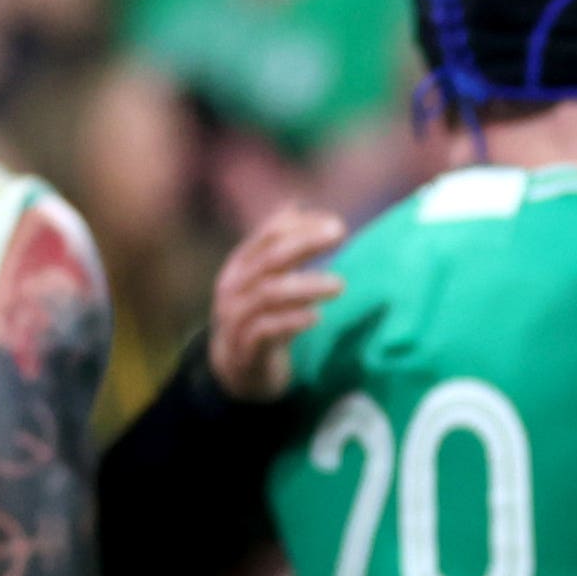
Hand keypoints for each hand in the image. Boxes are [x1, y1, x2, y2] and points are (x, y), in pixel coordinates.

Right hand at [207, 207, 346, 401]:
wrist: (235, 371)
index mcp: (242, 265)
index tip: (335, 224)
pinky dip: (292, 321)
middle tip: (340, 234)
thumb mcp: (268, 279)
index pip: (269, 234)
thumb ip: (281, 246)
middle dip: (305, 243)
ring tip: (340, 286)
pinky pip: (266, 331)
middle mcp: (235, 287)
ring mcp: (236, 319)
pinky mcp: (246, 350)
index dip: (301, 225)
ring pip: (269, 294)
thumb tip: (298, 205)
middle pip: (271, 258)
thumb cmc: (259, 317)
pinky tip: (316, 318)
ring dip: (306, 286)